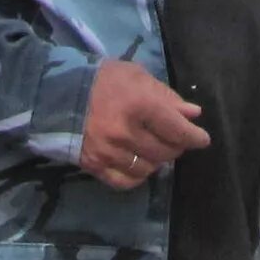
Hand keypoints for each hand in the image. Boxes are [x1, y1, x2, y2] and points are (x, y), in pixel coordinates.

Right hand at [79, 59, 209, 191]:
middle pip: (165, 152)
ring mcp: (109, 152)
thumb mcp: (137, 77)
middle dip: (175, 146)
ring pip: (149, 168)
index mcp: (139, 104)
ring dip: (157, 160)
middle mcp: (125, 132)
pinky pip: (126, 182)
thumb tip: (193, 114)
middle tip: (173, 138)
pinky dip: (138, 175)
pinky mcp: (95, 166)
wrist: (57, 93)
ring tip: (153, 147)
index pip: (177, 129)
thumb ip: (166, 97)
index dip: (194, 136)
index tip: (202, 139)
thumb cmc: (102, 80)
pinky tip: (138, 163)